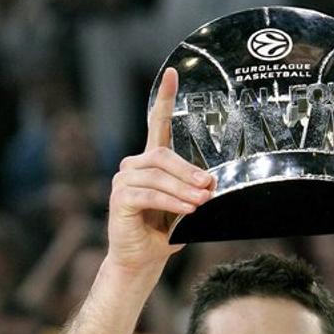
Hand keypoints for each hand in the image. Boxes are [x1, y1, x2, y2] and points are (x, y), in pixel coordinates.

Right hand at [106, 68, 213, 275]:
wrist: (142, 260)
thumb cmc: (165, 233)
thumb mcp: (187, 208)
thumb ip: (195, 192)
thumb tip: (214, 184)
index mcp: (151, 163)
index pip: (156, 124)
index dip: (164, 98)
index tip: (173, 73)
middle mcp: (134, 166)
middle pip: (163, 156)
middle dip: (189, 170)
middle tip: (210, 185)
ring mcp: (123, 180)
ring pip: (157, 176)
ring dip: (183, 189)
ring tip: (202, 201)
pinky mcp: (119, 198)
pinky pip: (149, 194)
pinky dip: (171, 202)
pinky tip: (188, 209)